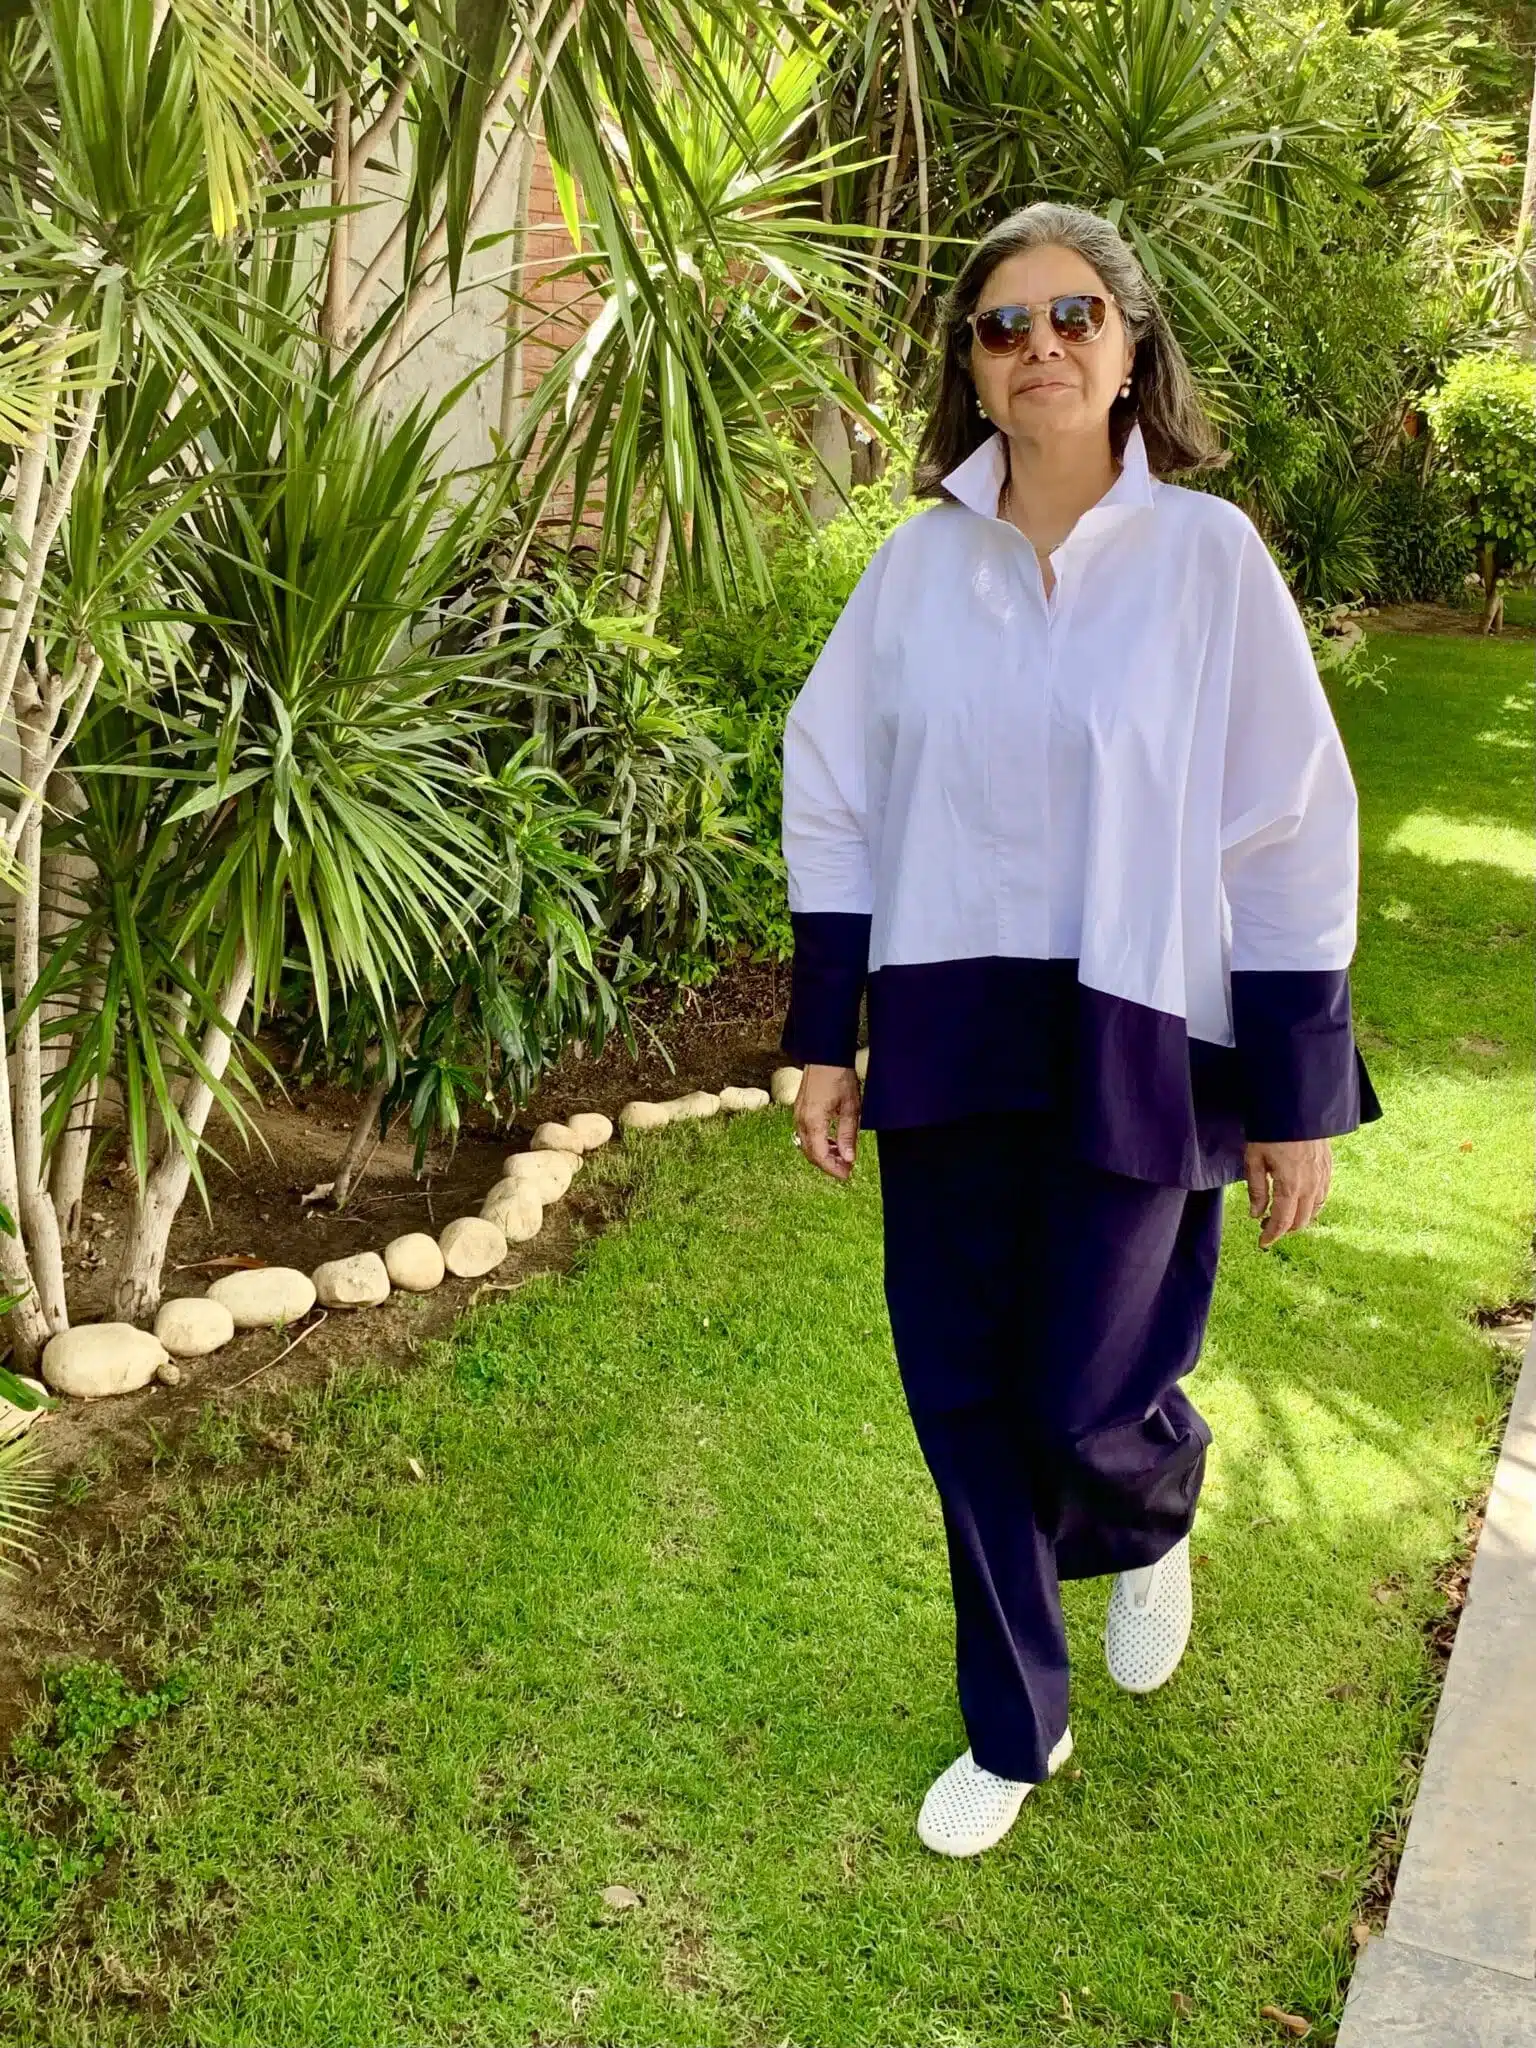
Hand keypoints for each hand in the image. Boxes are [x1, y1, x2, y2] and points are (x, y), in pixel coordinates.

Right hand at [794, 1062, 860, 1181]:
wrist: (826, 1055)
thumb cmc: (840, 1077)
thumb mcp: (851, 1108)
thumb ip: (848, 1135)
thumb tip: (848, 1159)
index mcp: (813, 1121)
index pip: (820, 1155)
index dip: (833, 1169)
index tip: (847, 1175)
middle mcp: (801, 1120)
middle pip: (811, 1154)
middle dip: (828, 1164)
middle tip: (846, 1169)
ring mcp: (798, 1115)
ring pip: (807, 1145)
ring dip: (823, 1154)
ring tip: (842, 1156)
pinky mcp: (800, 1110)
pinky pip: (805, 1134)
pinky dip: (818, 1142)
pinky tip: (832, 1141)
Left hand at [1244, 1138, 1331, 1248]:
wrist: (1296, 1107)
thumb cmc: (1270, 1132)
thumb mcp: (1254, 1160)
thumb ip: (1257, 1190)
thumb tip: (1256, 1215)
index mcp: (1291, 1186)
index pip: (1282, 1222)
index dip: (1272, 1236)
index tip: (1262, 1243)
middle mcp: (1310, 1185)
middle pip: (1301, 1221)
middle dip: (1283, 1229)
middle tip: (1266, 1226)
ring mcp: (1322, 1177)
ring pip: (1315, 1210)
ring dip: (1298, 1218)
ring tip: (1280, 1214)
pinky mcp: (1328, 1168)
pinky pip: (1323, 1195)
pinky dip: (1312, 1206)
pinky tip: (1300, 1202)